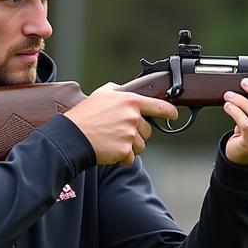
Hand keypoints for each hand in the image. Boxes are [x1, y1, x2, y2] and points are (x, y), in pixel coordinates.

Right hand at [65, 84, 179, 166]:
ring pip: (140, 146)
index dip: (169, 112)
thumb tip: (122, 89)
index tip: (174, 114)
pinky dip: (122, 158)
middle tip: (118, 133)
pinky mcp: (125, 150)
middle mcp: (133, 117)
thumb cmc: (85, 115)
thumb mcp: (101, 94)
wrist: (74, 135)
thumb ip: (116, 90)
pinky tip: (110, 150)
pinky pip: (130, 158)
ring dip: (130, 147)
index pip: (158, 106)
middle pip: (147, 131)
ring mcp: (130, 134)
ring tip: (112, 141)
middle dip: (137, 135)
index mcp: (130, 101)